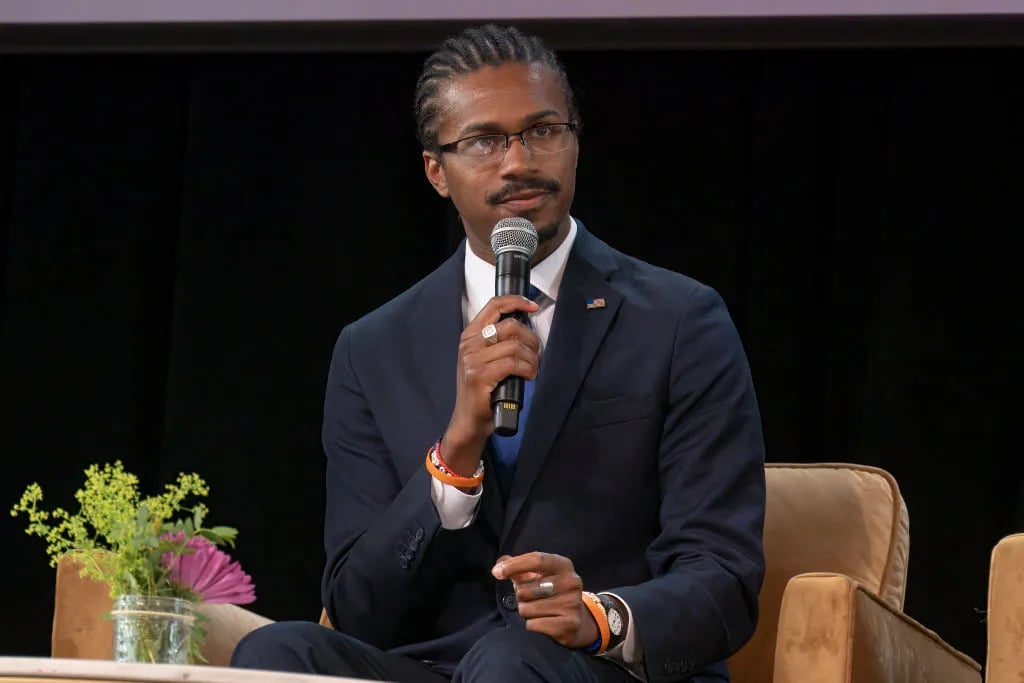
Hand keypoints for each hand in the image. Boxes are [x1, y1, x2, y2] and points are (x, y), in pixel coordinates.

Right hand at [443, 295, 540, 475]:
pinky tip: (528, 376)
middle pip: (510, 326)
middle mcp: (469, 343)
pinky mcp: (479, 375)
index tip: (532, 306)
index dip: (516, 301)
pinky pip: (513, 363)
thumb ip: (497, 341)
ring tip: (532, 369)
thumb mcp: (484, 359)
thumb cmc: (483, 390)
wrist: (469, 420)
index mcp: (470, 335)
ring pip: (515, 346)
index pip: (493, 305)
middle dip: (531, 339)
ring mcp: (472, 359)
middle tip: (535, 354)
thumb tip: (525, 327)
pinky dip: (527, 369)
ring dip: (532, 358)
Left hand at [492, 552, 598, 648]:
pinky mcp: (569, 624)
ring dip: (527, 612)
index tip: (497, 572)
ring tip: (540, 611)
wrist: (575, 621)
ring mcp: (572, 603)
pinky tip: (545, 623)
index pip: (536, 559)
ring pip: (526, 609)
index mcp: (564, 565)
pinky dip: (533, 625)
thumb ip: (519, 568)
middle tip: (533, 599)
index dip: (514, 565)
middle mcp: (571, 582)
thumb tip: (500, 564)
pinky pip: (533, 625)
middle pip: (525, 589)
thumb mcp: (538, 576)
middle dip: (521, 596)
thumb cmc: (550, 594)